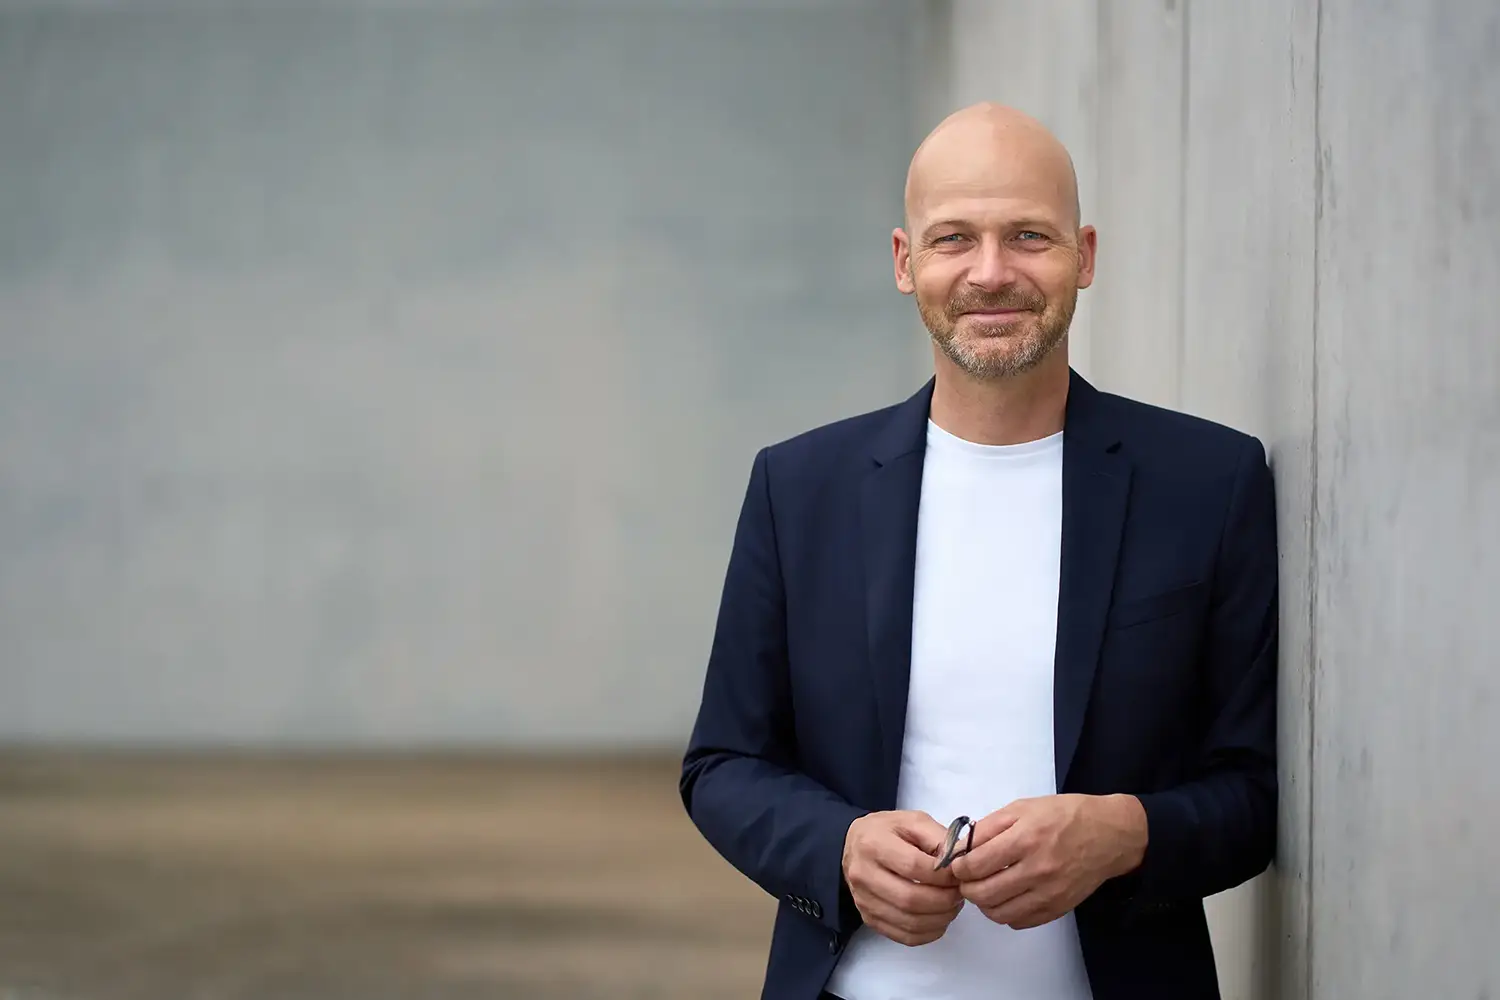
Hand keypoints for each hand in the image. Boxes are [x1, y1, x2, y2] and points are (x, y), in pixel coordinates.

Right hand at [842, 810, 964, 945]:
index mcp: (874, 844)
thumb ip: (940, 838)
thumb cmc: (889, 831)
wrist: (856, 845)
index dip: (943, 875)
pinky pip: (905, 937)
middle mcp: (863, 874)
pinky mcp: (869, 919)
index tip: (959, 874)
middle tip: (959, 892)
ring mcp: (864, 901)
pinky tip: (938, 918)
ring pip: (909, 922)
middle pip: (910, 899)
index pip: (914, 866)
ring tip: (952, 904)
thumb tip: (960, 863)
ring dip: (940, 918)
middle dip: (944, 900)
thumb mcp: (914, 821)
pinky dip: (929, 933)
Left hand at [948, 794, 1146, 929]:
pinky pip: (1019, 922)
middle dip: (967, 887)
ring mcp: (1049, 893)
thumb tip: (961, 847)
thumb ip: (989, 827)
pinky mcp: (1058, 908)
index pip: (976, 864)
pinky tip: (1006, 897)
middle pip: (984, 893)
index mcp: (1026, 838)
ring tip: (984, 889)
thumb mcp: (1023, 808)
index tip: (957, 864)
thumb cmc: (1064, 815)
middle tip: (966, 879)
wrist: (1109, 835)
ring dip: (984, 904)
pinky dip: (1006, 914)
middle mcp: (1037, 869)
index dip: (959, 867)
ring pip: (999, 913)